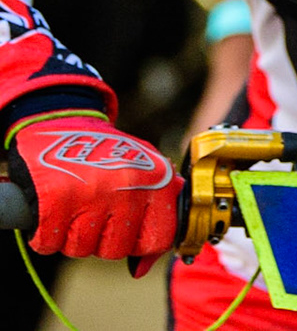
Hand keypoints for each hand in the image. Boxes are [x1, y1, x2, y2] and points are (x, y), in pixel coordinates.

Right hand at [6, 111, 180, 272]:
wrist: (63, 121)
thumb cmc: (106, 152)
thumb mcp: (146, 171)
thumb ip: (155, 215)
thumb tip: (141, 268)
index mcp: (157, 181)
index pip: (157, 239)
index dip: (139, 245)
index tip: (127, 234)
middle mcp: (128, 188)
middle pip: (114, 250)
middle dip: (101, 238)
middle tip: (93, 212)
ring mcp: (91, 194)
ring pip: (80, 249)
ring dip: (72, 235)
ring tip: (73, 206)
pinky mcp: (55, 199)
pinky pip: (49, 243)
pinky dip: (45, 234)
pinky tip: (52, 210)